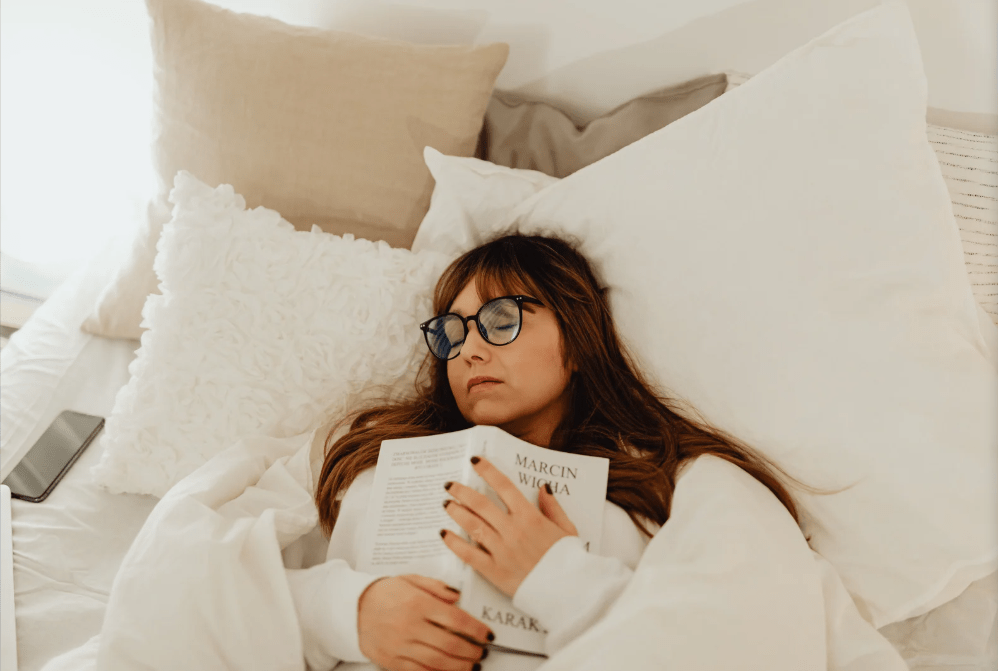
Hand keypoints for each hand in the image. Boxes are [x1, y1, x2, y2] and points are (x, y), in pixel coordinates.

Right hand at [357, 574, 492, 670]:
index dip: (476, 630)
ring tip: (473, 665)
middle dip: (472, 651)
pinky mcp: (392, 661)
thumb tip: (458, 596)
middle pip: (450, 644)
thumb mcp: (411, 579)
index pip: (456, 620)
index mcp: (418, 604)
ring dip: (460, 666)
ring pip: (438, 662)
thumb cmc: (385, 593)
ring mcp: (401, 646)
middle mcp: (410, 626)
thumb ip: (436, 587)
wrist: (353, 608)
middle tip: (483, 652)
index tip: (488, 634)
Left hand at [441, 456, 578, 596]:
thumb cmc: (569, 560)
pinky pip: (469, 554)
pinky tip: (444, 534)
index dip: (487, 470)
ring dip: (456, 512)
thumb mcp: (567, 529)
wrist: (569, 591)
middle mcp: (513, 530)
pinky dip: (454, 543)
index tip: (475, 461)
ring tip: (446, 504)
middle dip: (462, 491)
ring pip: (472, 526)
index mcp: (530, 517)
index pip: (504, 486)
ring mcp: (502, 550)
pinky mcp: (494, 571)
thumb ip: (553, 507)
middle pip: (481, 504)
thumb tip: (543, 487)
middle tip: (450, 485)